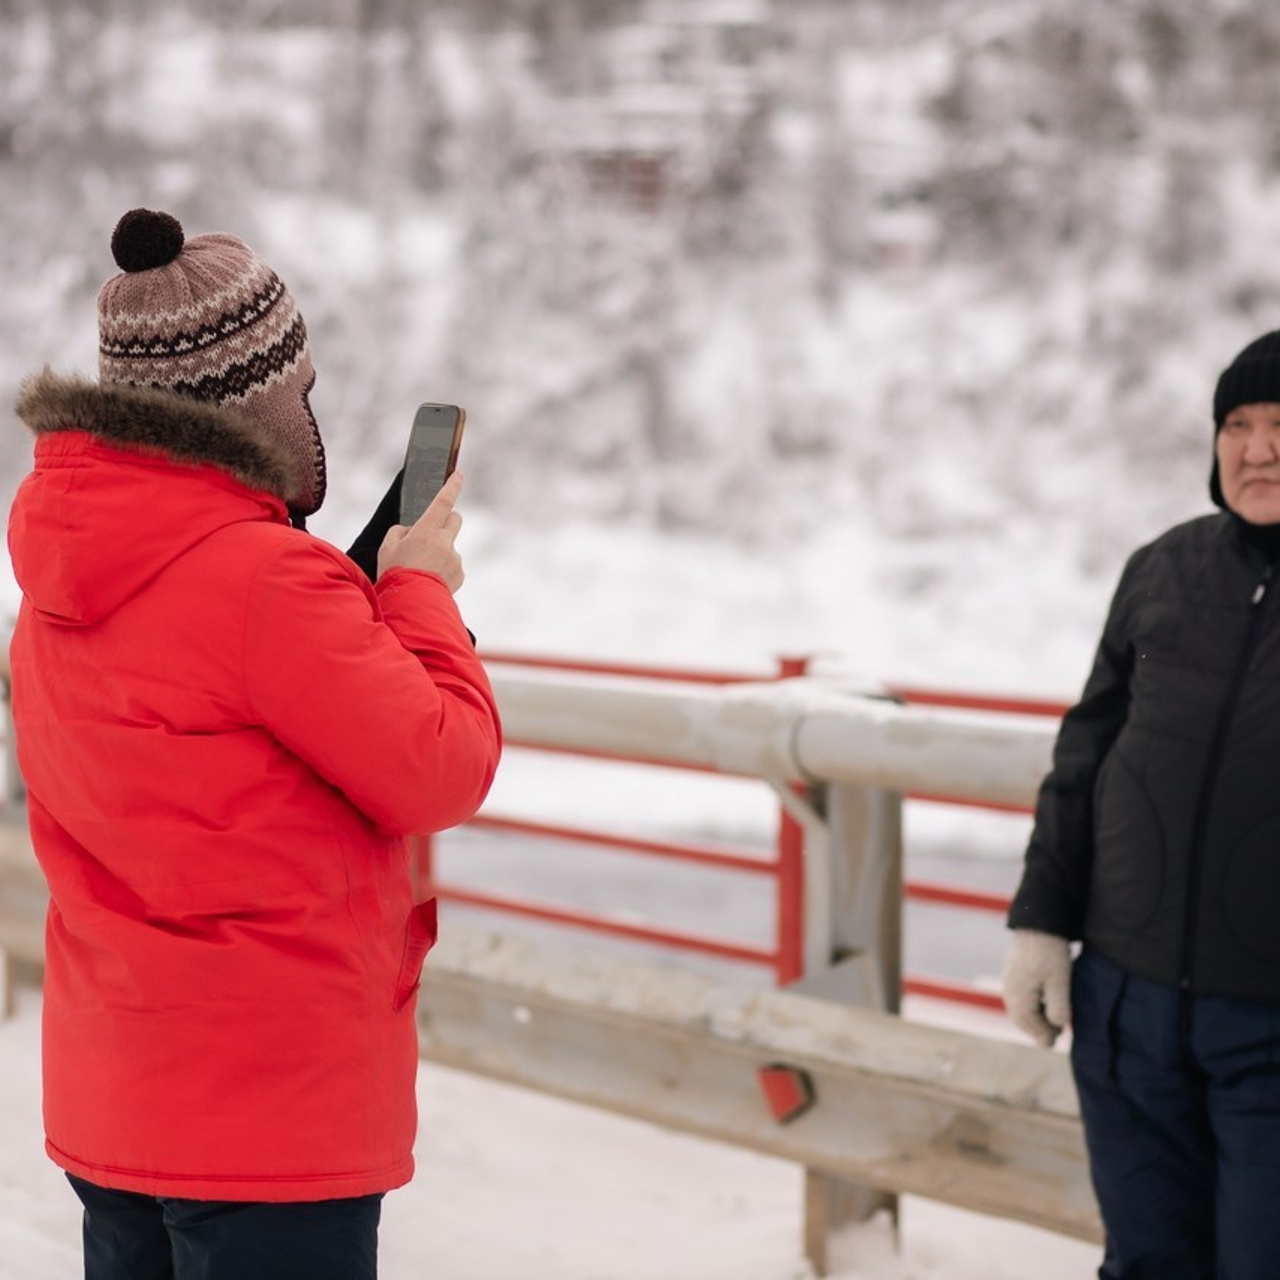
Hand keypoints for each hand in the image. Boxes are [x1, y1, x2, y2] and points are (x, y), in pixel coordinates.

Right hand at [377, 470, 464, 591]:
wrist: (410, 605)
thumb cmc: (395, 574)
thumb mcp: (387, 548)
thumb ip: (400, 532)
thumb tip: (411, 531)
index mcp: (427, 531)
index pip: (443, 501)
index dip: (452, 486)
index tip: (458, 475)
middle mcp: (445, 542)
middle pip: (455, 518)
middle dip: (446, 518)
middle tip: (431, 529)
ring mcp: (455, 559)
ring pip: (450, 545)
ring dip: (439, 551)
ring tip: (421, 568)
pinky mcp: (460, 574)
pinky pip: (452, 565)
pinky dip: (443, 568)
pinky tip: (429, 579)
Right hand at [1002, 929, 1071, 1047]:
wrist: (1038, 922)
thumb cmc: (1050, 953)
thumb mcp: (1060, 983)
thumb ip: (1058, 1008)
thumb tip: (1056, 1027)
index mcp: (1018, 994)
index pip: (1028, 1023)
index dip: (1042, 1035)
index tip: (1055, 1042)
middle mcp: (1009, 988)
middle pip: (1020, 1018)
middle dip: (1035, 1029)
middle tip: (1053, 1037)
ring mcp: (1008, 979)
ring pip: (1018, 1008)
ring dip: (1032, 1018)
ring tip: (1050, 1022)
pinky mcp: (1012, 971)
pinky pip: (1018, 997)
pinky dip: (1029, 1006)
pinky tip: (1042, 1003)